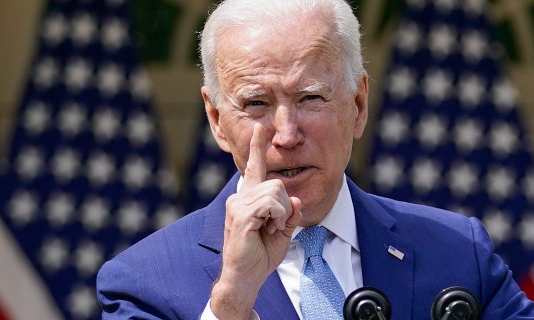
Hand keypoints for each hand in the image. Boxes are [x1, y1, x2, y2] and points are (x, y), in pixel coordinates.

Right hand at [211, 123, 301, 318]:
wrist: (244, 278)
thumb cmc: (260, 256)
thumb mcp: (283, 232)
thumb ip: (290, 213)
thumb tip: (296, 198)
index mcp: (249, 198)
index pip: (255, 168)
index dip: (258, 147)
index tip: (261, 127)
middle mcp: (240, 197)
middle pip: (277, 183)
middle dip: (285, 207)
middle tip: (276, 226)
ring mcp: (238, 204)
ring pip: (276, 192)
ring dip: (282, 215)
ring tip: (270, 229)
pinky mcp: (241, 215)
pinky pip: (271, 204)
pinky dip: (278, 217)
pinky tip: (269, 229)